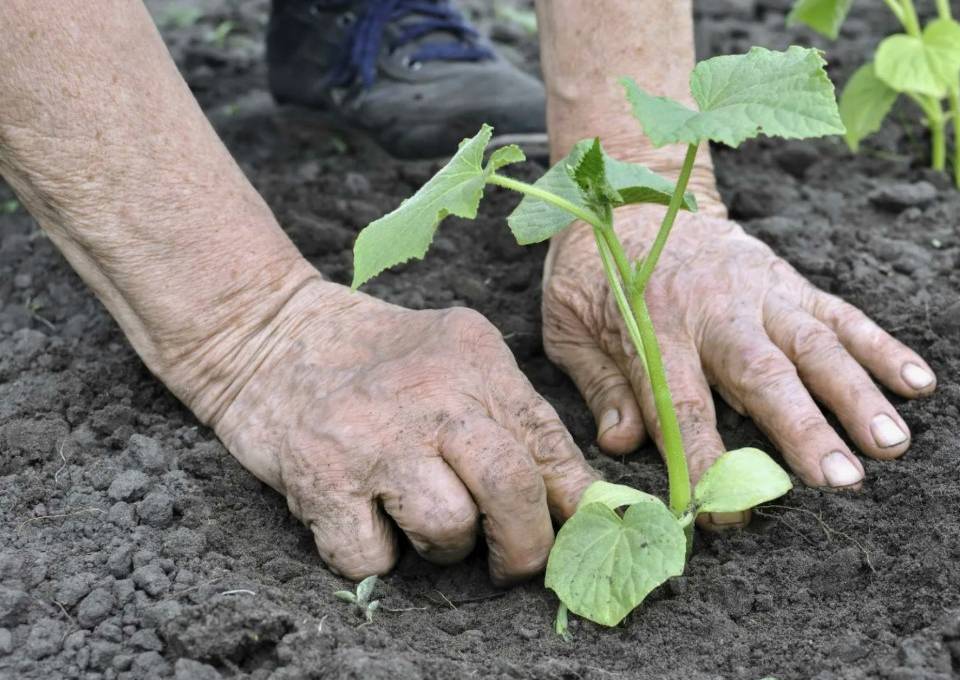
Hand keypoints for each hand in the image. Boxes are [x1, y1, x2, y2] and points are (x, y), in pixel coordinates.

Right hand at [209, 280, 597, 581]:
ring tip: (422, 519)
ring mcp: (374, 439)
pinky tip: (367, 520)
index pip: (549, 444)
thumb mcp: (458, 359)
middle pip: (510, 489)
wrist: (268, 335)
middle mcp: (430, 397)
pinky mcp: (320, 479)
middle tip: (513, 561)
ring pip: (448, 530)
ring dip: (444, 548)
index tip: (575, 533)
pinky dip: (376, 557)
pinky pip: (373, 559)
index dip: (574, 503)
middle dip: (524, 546)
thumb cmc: (378, 361)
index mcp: (476, 362)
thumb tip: (578, 500)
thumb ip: (515, 418)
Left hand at [542, 204, 934, 523]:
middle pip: (765, 376)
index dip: (704, 462)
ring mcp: (762, 292)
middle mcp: (717, 309)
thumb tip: (622, 445)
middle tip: (842, 480)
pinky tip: (919, 383)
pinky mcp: (791, 281)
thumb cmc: (597, 270)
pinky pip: (842, 314)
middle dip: (805, 430)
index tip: (724, 514)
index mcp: (655, 325)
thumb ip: (600, 384)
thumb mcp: (570, 324)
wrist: (633, 191)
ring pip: (817, 345)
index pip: (683, 404)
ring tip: (893, 444)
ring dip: (858, 396)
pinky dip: (883, 347)